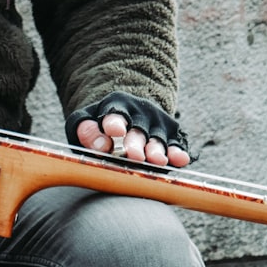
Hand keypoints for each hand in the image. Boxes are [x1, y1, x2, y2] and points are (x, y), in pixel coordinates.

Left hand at [65, 91, 191, 167]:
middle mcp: (141, 113)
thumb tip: (99, 146)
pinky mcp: (172, 137)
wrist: (126, 119)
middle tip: (134, 156)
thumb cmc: (100, 126)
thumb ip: (87, 131)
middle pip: (137, 131)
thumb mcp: (86, 122)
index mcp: (117, 105)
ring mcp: (158, 125)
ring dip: (157, 151)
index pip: (115, 114)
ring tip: (156, 161)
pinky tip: (180, 160)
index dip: (115, 123)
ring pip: (157, 140)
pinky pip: (175, 146)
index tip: (115, 132)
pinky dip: (177, 153)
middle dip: (136, 144)